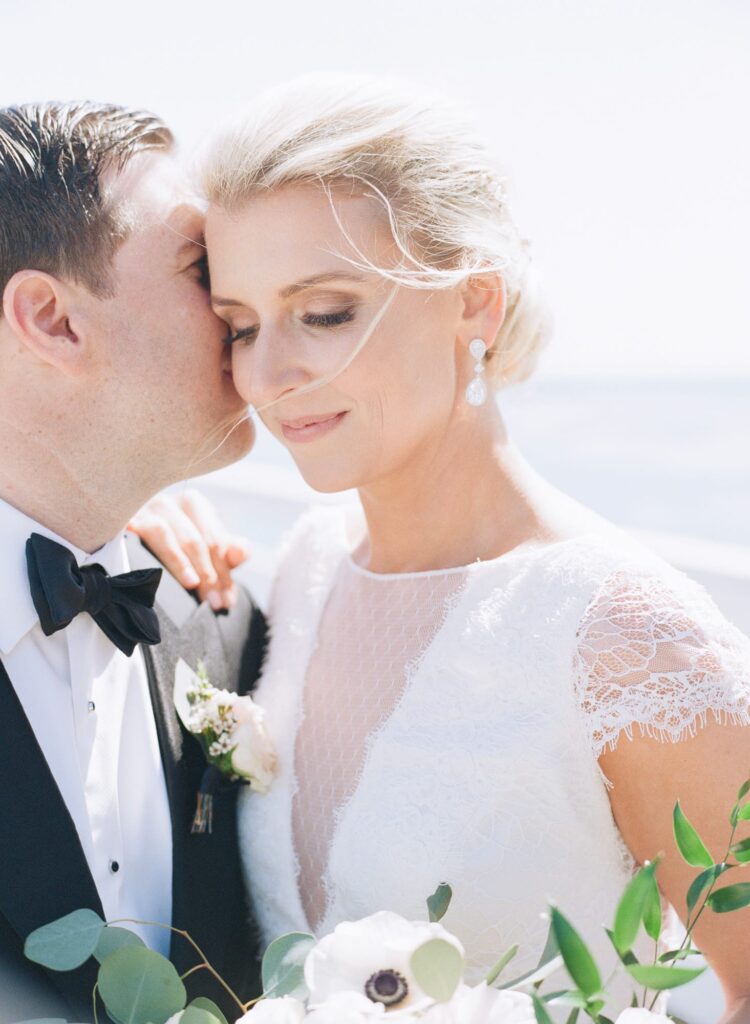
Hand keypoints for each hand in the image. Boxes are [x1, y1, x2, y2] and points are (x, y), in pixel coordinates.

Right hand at [128, 489, 249, 610]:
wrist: (126, 544)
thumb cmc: (175, 547)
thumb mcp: (206, 548)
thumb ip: (229, 552)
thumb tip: (240, 554)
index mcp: (192, 504)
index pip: (214, 540)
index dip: (223, 572)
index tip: (227, 601)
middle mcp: (167, 503)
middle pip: (193, 539)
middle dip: (207, 574)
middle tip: (214, 603)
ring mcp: (141, 510)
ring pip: (164, 533)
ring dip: (180, 562)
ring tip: (192, 584)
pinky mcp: (119, 522)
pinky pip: (131, 536)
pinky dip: (140, 551)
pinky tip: (147, 568)